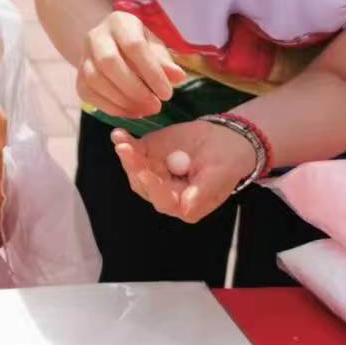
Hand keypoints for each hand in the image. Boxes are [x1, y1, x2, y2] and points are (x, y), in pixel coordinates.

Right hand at [77, 12, 186, 116]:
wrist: (108, 44)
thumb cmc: (137, 44)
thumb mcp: (154, 45)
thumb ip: (165, 61)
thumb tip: (178, 78)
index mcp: (119, 22)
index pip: (133, 46)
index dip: (151, 72)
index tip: (167, 94)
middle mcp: (96, 36)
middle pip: (109, 62)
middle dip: (134, 89)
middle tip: (155, 106)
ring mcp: (83, 57)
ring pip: (95, 80)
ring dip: (123, 101)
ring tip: (145, 110)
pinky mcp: (78, 77)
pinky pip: (89, 94)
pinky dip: (111, 108)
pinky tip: (131, 112)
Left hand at [110, 120, 256, 223]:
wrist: (224, 141)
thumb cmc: (226, 161)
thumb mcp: (220, 176)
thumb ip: (202, 193)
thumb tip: (186, 210)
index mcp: (183, 204)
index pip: (163, 200)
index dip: (153, 187)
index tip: (144, 173)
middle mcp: (163, 192)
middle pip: (143, 184)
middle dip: (133, 167)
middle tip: (126, 150)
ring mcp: (154, 174)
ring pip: (135, 168)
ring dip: (126, 155)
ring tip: (121, 140)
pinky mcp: (148, 156)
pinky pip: (134, 151)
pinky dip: (125, 142)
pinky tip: (119, 134)